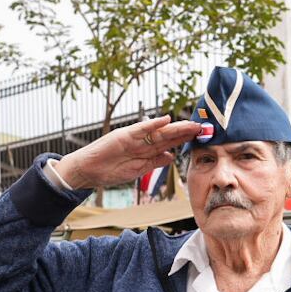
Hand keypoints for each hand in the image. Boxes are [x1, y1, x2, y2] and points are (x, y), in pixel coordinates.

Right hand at [56, 116, 201, 189]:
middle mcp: (142, 142)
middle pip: (168, 136)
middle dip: (185, 133)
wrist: (88, 171)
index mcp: (146, 151)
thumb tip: (171, 157)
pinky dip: (153, 125)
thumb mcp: (137, 170)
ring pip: (158, 132)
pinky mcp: (123, 136)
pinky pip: (141, 130)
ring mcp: (134, 138)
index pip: (169, 144)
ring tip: (191, 124)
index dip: (184, 141)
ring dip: (175, 128)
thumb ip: (153, 163)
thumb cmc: (109, 171)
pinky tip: (166, 120)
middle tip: (202, 128)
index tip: (200, 138)